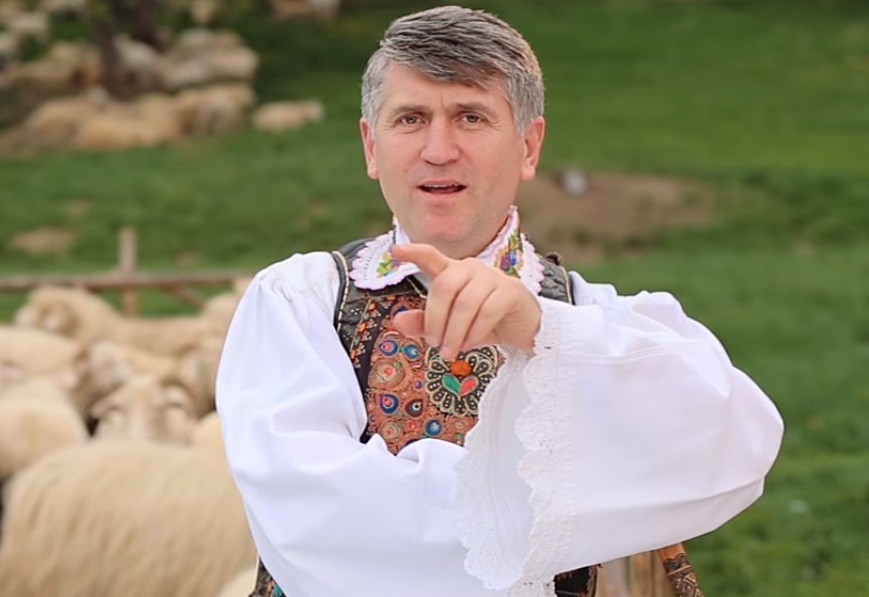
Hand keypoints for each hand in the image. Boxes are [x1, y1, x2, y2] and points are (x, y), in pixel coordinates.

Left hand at [391, 243, 540, 360]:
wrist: (523, 329)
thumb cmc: (482, 323)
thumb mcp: (450, 327)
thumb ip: (424, 324)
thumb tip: (397, 321)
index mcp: (452, 272)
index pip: (431, 257)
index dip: (414, 252)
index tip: (395, 250)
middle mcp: (471, 269)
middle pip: (444, 286)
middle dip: (435, 318)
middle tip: (434, 345)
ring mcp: (492, 277)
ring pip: (465, 303)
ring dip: (454, 332)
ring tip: (450, 352)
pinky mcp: (511, 291)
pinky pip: (487, 311)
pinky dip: (475, 332)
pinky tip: (469, 344)